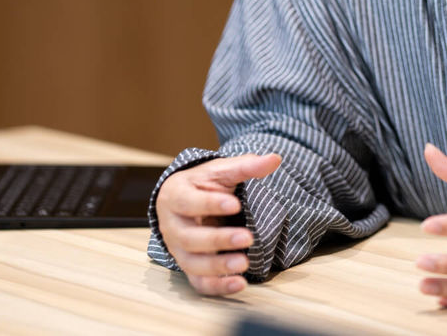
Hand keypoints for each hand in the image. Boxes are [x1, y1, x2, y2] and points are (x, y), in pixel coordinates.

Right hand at [155, 152, 281, 295]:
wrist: (184, 201)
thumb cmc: (203, 184)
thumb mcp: (221, 171)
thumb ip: (246, 166)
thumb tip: (275, 159)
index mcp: (175, 196)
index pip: (188, 202)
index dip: (210, 204)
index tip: (235, 205)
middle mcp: (172, 226)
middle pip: (190, 237)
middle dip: (219, 240)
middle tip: (247, 238)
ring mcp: (178, 249)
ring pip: (193, 263)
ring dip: (218, 266)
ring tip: (244, 264)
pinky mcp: (189, 267)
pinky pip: (199, 282)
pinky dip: (218, 286)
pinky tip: (239, 284)